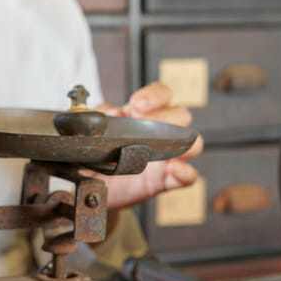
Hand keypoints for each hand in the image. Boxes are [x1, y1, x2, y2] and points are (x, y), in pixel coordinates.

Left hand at [89, 81, 203, 210]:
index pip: (161, 94)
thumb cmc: (93, 155)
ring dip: (184, 144)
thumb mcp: (90, 131)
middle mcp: (157, 133)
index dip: (155, 95)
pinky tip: (174, 169)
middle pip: (181, 114)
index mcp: (139, 115)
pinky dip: (185, 172)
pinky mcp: (165, 180)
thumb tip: (113, 113)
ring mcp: (164, 156)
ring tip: (163, 149)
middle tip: (147, 127)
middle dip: (167, 117)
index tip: (138, 104)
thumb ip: (99, 118)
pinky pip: (188, 176)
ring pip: (193, 142)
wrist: (87, 186)